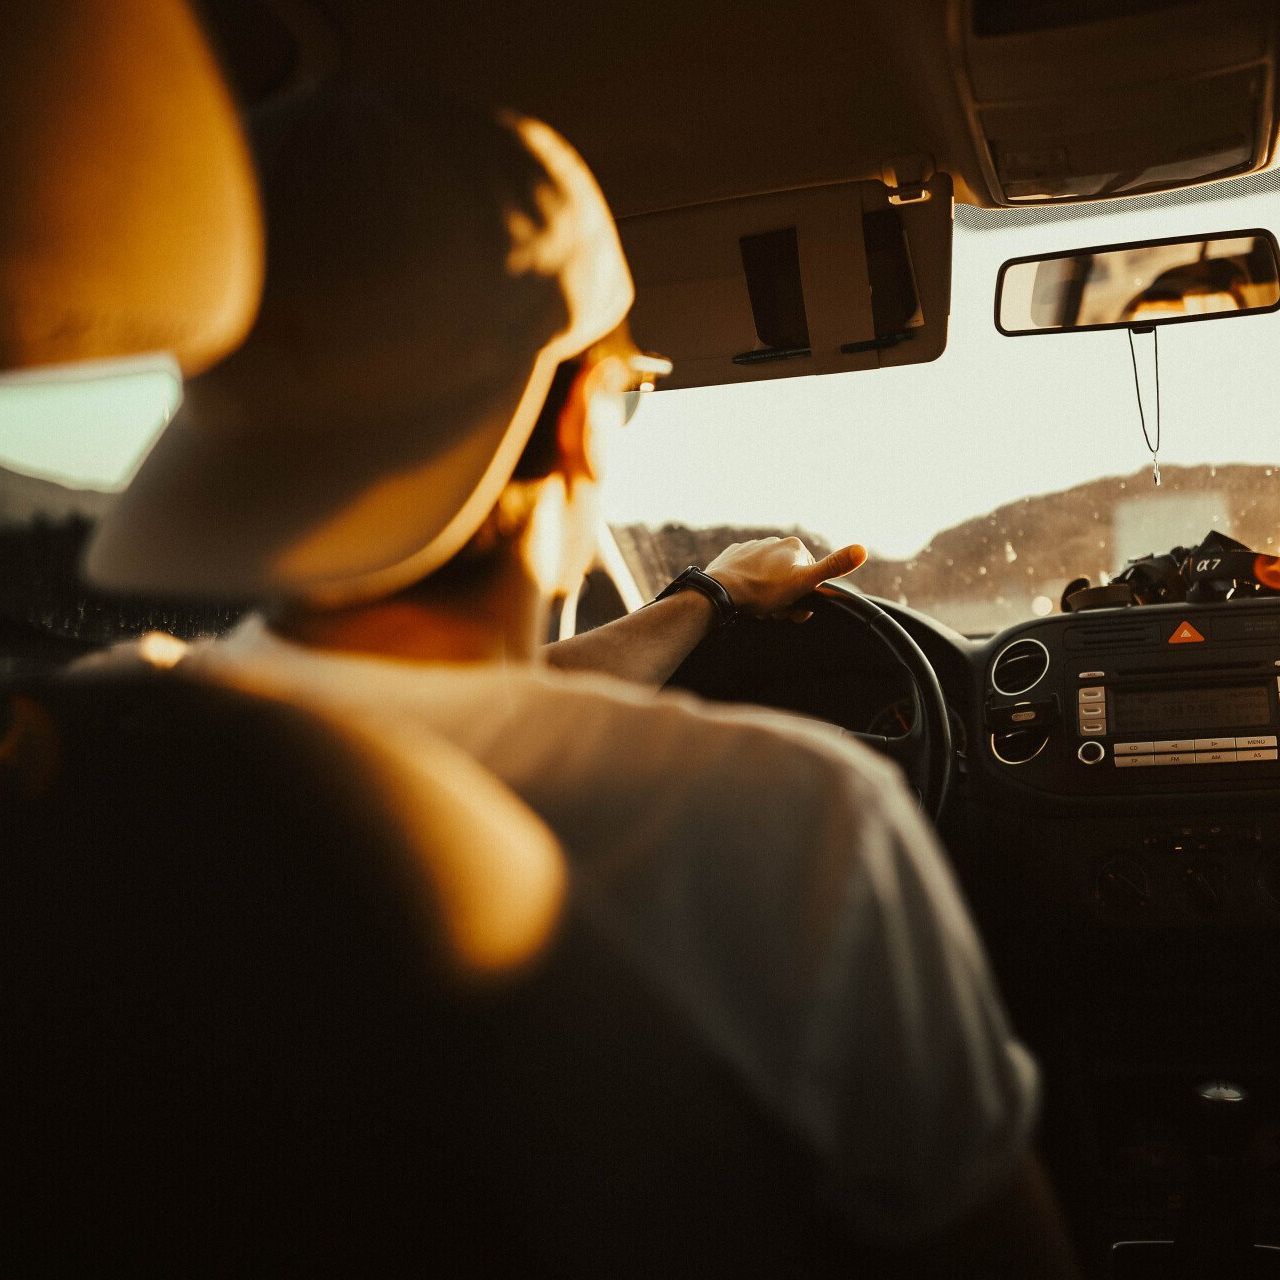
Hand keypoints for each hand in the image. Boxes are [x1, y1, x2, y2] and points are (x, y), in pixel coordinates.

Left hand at [704, 536, 866, 620]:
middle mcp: (774, 541)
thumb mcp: (804, 583)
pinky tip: (745, 597)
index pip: (811, 578)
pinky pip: (748, 575)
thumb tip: (862, 549)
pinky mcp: (734, 556)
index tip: (793, 609)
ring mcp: (752, 547)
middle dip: (786, 599)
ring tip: (759, 607)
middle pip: (790, 579)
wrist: (721, 590)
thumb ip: (833, 567)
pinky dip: (750, 587)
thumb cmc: (763, 590)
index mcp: (794, 547)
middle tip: (774, 612)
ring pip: (769, 578)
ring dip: (768, 595)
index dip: (805, 598)